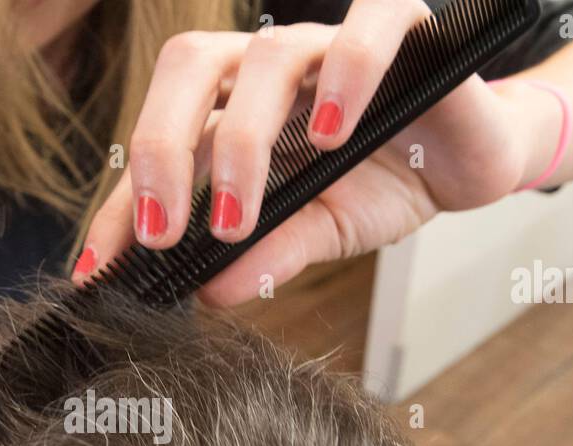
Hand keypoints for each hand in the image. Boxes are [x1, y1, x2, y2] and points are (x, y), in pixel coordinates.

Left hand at [74, 0, 542, 306]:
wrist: (474, 158)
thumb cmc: (388, 183)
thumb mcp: (322, 232)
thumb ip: (270, 253)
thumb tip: (210, 292)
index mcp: (237, 112)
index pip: (163, 147)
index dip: (122, 205)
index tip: (98, 270)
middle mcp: (270, 71)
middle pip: (190, 71)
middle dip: (160, 151)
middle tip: (160, 237)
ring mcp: (327, 45)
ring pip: (264, 55)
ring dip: (242, 139)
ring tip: (240, 216)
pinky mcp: (400, 29)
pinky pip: (366, 26)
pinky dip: (344, 73)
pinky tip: (330, 133)